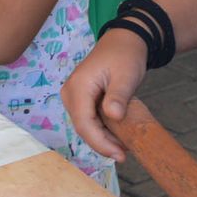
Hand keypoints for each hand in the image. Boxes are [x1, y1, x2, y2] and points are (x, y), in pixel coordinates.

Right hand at [62, 27, 148, 161]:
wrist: (123, 41)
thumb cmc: (125, 56)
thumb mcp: (126, 76)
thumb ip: (118, 97)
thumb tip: (113, 116)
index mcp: (78, 86)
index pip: (84, 124)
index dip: (100, 143)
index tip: (120, 155)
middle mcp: (70, 92)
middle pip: (83, 128)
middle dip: (102, 144)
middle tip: (125, 154)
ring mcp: (73, 95)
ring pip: (85, 126)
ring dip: (102, 138)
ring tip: (123, 145)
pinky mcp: (80, 98)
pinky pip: (88, 119)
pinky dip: (102, 129)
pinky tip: (117, 134)